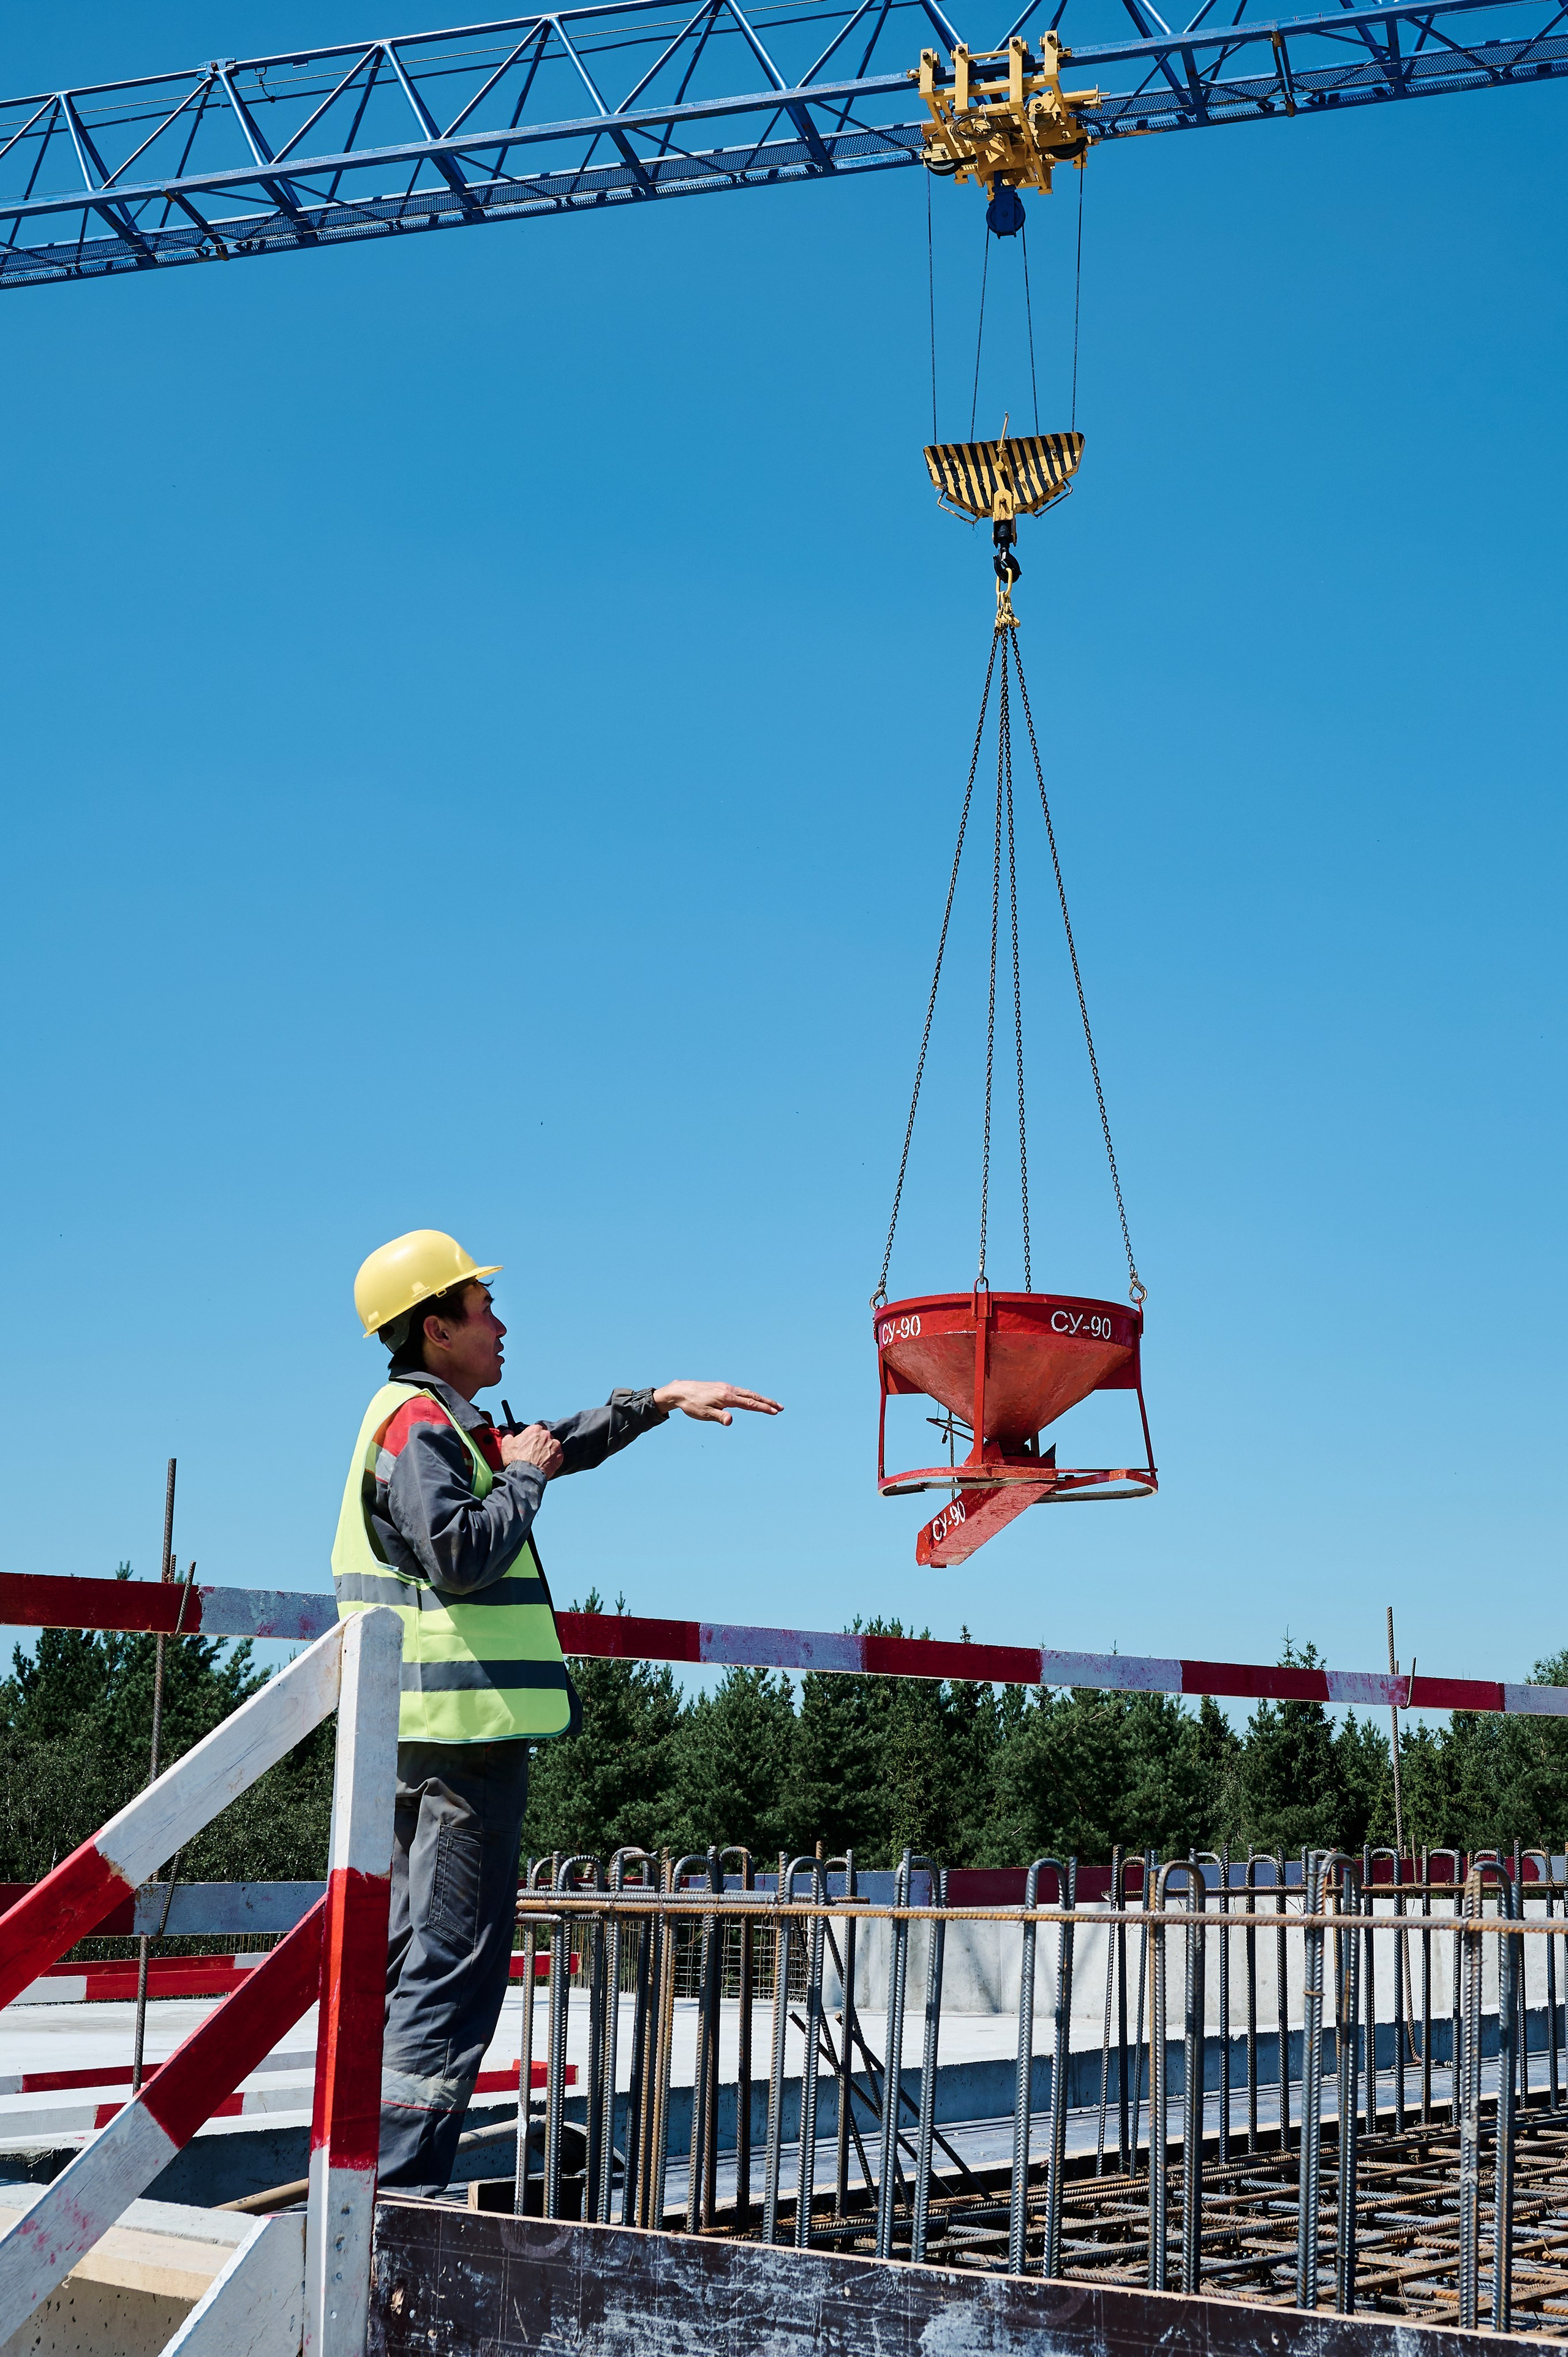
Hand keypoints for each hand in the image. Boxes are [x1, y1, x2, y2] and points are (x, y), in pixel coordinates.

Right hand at [500, 1424, 563, 1478]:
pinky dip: (553, 1459)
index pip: (536, 1430)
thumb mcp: (506, 1444)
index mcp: (535, 1429)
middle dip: (541, 1443)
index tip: (530, 1443)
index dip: (533, 1437)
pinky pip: (557, 1455)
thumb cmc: (515, 1458)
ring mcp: (554, 1445)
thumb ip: (508, 1434)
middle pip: (545, 1437)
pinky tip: (545, 1464)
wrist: (525, 1474)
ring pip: (552, 1446)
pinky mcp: (559, 1456)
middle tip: (534, 1452)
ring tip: (539, 1459)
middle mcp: (546, 1435)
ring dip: (547, 1450)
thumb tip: (508, 1431)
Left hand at [652, 1380, 782, 1426]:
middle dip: (767, 1402)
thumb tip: (731, 1421)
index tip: (775, 1412)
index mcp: (727, 1397)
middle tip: (781, 1408)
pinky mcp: (721, 1388)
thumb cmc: (692, 1404)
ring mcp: (726, 1387)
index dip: (763, 1408)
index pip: (749, 1403)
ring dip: (760, 1398)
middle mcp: (729, 1390)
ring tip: (770, 1405)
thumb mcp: (704, 1414)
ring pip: (747, 1393)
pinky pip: (740, 1392)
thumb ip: (719, 1417)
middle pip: (752, 1396)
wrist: (680, 1391)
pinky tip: (751, 1400)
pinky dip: (750, 1396)